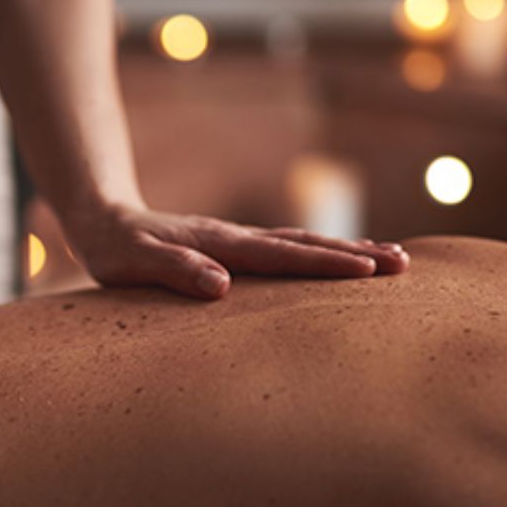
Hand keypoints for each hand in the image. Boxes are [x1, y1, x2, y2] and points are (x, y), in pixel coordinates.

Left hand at [63, 204, 410, 300]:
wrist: (103, 220)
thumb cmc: (115, 248)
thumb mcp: (134, 264)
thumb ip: (175, 271)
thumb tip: (222, 286)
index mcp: (219, 244)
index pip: (281, 255)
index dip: (324, 264)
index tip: (368, 270)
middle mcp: (236, 238)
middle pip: (305, 244)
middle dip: (355, 254)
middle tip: (404, 265)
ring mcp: (237, 242)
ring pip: (300, 244)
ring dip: (345, 251)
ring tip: (392, 260)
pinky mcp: (232, 249)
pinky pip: (285, 251)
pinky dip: (319, 254)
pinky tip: (337, 262)